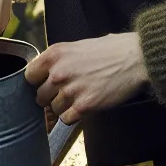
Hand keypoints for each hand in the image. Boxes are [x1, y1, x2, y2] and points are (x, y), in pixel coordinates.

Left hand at [23, 32, 149, 126]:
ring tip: (82, 97)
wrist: (137, 58)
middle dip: (52, 97)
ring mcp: (70, 90)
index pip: (29, 76)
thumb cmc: (114, 49)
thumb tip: (49, 72)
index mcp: (55, 54)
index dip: (38, 82)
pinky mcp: (84, 105)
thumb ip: (62, 59)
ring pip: (54, 109)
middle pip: (40, 96)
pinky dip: (74, 116)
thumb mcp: (80, 45)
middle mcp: (58, 72)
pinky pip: (66, 119)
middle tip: (69, 93)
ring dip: (66, 107)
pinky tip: (86, 106)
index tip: (46, 84)